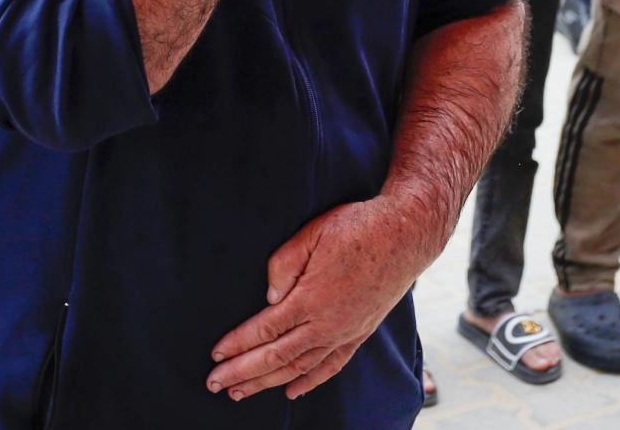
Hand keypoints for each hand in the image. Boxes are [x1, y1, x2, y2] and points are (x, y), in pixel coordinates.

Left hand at [207, 198, 427, 401]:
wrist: (406, 235)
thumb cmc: (357, 227)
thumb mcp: (313, 234)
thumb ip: (284, 265)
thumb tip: (268, 299)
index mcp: (312, 299)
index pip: (265, 330)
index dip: (238, 344)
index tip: (215, 354)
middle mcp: (329, 324)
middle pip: (277, 357)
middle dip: (243, 372)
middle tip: (214, 384)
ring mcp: (346, 332)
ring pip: (300, 367)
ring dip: (267, 382)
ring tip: (240, 392)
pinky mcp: (360, 333)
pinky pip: (331, 366)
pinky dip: (309, 381)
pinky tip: (291, 391)